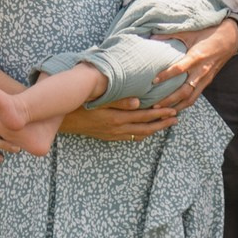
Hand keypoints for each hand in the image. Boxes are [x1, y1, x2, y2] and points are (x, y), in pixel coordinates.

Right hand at [60, 99, 180, 141]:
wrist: (61, 119)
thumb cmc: (79, 104)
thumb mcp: (98, 99)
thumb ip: (119, 100)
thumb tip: (139, 101)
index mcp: (117, 118)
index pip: (144, 116)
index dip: (160, 113)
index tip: (173, 110)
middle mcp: (117, 128)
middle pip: (146, 128)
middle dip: (162, 123)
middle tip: (176, 119)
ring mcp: (112, 134)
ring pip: (139, 134)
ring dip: (154, 130)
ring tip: (166, 125)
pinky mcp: (107, 136)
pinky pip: (129, 137)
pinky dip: (141, 134)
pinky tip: (145, 132)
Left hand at [151, 19, 237, 111]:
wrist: (230, 38)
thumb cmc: (209, 33)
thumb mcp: (191, 32)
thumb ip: (171, 35)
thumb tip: (152, 38)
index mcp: (196, 57)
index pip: (179, 69)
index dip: (166, 76)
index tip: (153, 81)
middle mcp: (201, 70)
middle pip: (184, 91)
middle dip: (169, 100)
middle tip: (155, 105)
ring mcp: (206, 78)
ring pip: (191, 98)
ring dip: (177, 106)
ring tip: (163, 112)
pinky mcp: (208, 81)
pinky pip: (196, 96)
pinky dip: (185, 104)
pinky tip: (176, 108)